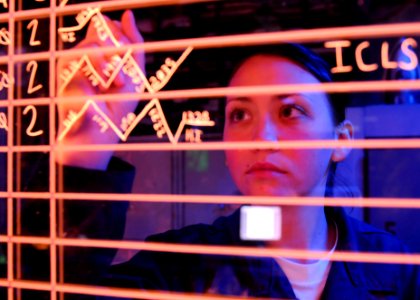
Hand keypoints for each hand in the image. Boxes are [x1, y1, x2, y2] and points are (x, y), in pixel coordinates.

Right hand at [56, 10, 143, 169]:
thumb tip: (127, 14)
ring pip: (91, 46)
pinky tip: (105, 88)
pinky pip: (81, 59)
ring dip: (111, 66)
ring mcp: (72, 64)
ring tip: (116, 85)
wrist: (99, 138)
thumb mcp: (134, 76)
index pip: (107, 27)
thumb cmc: (117, 109)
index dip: (122, 39)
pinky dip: (100, 73)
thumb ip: (134, 45)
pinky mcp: (64, 75)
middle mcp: (83, 56)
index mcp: (100, 53)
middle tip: (122, 76)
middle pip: (101, 31)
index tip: (128, 60)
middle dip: (119, 52)